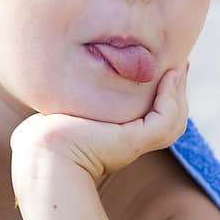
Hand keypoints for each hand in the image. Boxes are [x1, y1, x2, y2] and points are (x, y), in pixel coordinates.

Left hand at [10, 63, 189, 186]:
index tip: (163, 68)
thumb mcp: (61, 111)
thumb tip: (64, 84)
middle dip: (177, 91)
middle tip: (180, 65)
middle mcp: (127, 143)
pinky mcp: (132, 141)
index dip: (161, 95)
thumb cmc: (40, 136)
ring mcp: (132, 144)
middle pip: (169, 119)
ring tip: (177, 68)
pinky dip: (171, 98)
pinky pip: (165, 119)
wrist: (39, 154)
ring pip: (173, 120)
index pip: (150, 117)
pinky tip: (168, 77)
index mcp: (114, 138)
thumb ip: (71, 99)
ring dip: (178, 92)